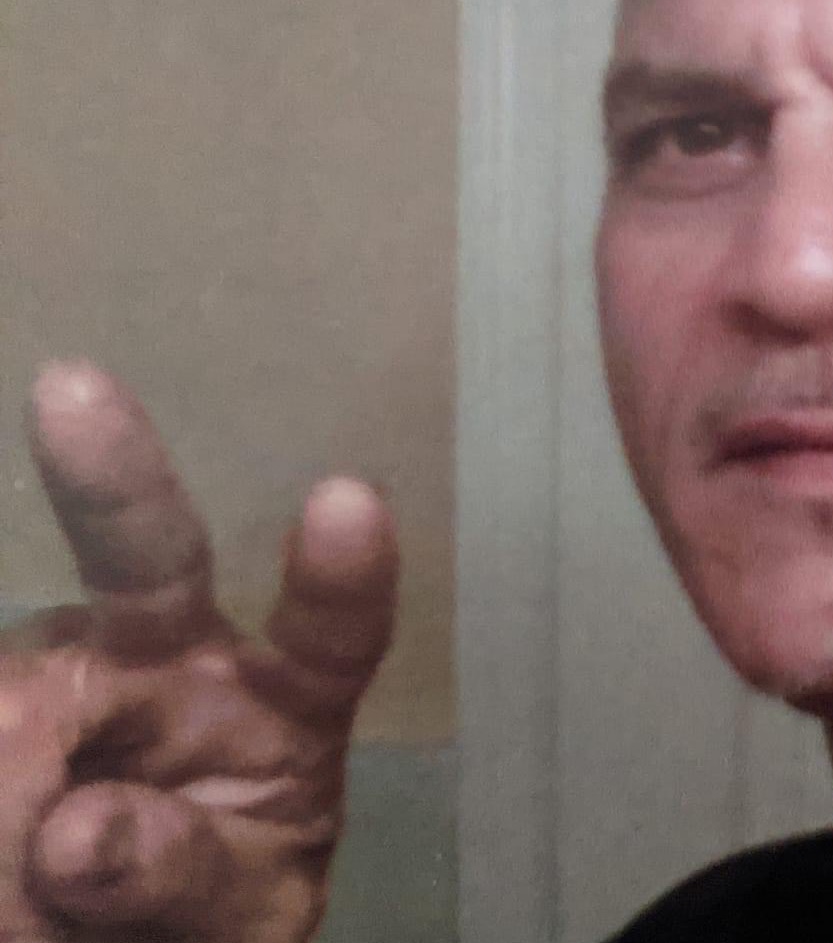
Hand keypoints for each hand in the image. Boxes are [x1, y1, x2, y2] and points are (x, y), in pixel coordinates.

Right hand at [2, 362, 397, 942]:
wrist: (111, 933)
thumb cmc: (213, 911)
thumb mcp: (230, 919)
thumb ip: (182, 875)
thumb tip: (81, 834)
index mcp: (285, 705)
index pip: (331, 635)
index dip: (343, 574)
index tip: (348, 502)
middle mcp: (171, 658)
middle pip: (150, 560)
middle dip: (114, 476)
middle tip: (74, 393)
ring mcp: (61, 673)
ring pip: (12, 702)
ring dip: (11, 786)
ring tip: (29, 887)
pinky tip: (9, 822)